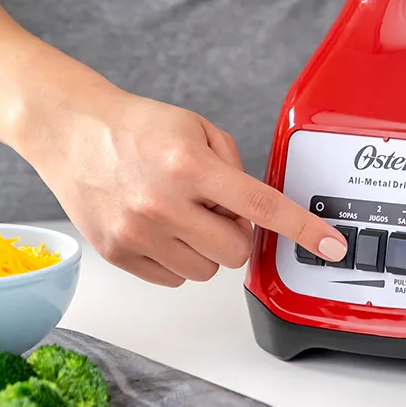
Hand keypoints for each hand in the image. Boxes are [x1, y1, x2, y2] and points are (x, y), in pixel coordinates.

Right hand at [10, 50, 347, 286]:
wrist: (74, 132)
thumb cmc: (139, 127)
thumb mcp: (200, 129)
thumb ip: (235, 167)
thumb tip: (254, 211)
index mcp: (191, 167)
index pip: (262, 206)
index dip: (303, 229)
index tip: (331, 246)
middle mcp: (164, 204)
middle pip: (236, 251)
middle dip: (238, 234)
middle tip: (218, 208)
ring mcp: (138, 234)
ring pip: (205, 271)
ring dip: (207, 247)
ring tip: (183, 213)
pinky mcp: (117, 254)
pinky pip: (173, 279)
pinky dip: (178, 258)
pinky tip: (163, 227)